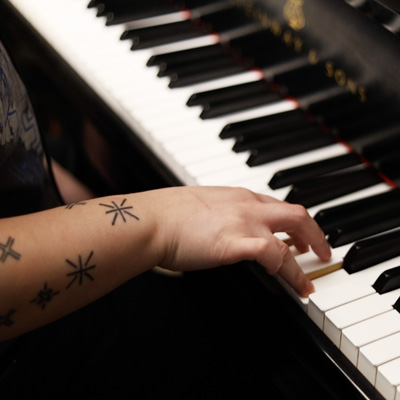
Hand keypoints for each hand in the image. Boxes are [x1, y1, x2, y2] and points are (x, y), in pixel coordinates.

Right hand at [151, 186, 330, 296]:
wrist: (153, 220)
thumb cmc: (170, 214)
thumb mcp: (203, 205)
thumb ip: (222, 214)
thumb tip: (226, 228)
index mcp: (240, 196)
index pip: (279, 206)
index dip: (296, 223)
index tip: (302, 237)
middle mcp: (247, 205)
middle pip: (296, 214)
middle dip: (316, 235)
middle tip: (322, 252)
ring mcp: (243, 222)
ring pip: (291, 235)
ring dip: (305, 261)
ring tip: (308, 282)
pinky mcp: (234, 242)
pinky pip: (272, 252)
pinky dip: (284, 268)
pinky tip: (286, 280)